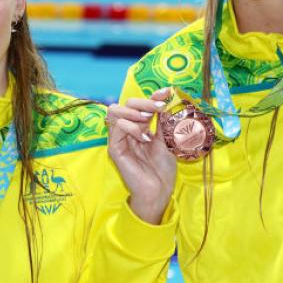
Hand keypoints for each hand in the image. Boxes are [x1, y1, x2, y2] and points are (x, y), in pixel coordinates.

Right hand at [106, 88, 176, 223]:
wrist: (160, 189)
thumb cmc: (163, 167)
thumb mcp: (167, 137)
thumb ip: (164, 117)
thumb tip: (167, 93)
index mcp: (138, 126)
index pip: (137, 103)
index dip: (151, 95)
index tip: (166, 94)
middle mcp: (126, 131)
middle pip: (124, 103)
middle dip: (142, 102)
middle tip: (157, 110)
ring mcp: (118, 139)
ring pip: (115, 111)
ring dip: (134, 112)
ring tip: (149, 122)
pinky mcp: (114, 149)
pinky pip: (116, 127)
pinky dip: (131, 126)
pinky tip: (144, 137)